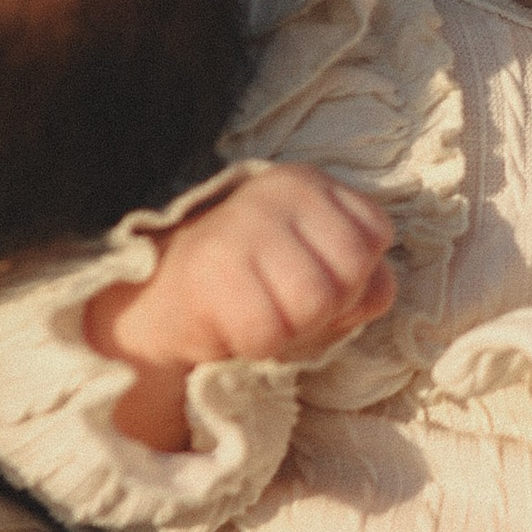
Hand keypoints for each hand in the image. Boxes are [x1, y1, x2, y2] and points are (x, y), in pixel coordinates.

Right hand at [88, 168, 394, 440]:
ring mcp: (243, 226)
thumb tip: (380, 288)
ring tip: (255, 314)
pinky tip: (228, 326)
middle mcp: (277, 193)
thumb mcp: (313, 271)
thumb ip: (361, 279)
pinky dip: (253, 346)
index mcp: (309, 185)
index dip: (354, 276)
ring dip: (289, 330)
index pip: (375, 234)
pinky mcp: (213, 270)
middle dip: (325, 308)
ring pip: (314, 305)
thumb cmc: (247, 288)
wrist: (152, 302)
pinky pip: (268, 334)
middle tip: (281, 305)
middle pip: (350, 273)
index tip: (311, 278)